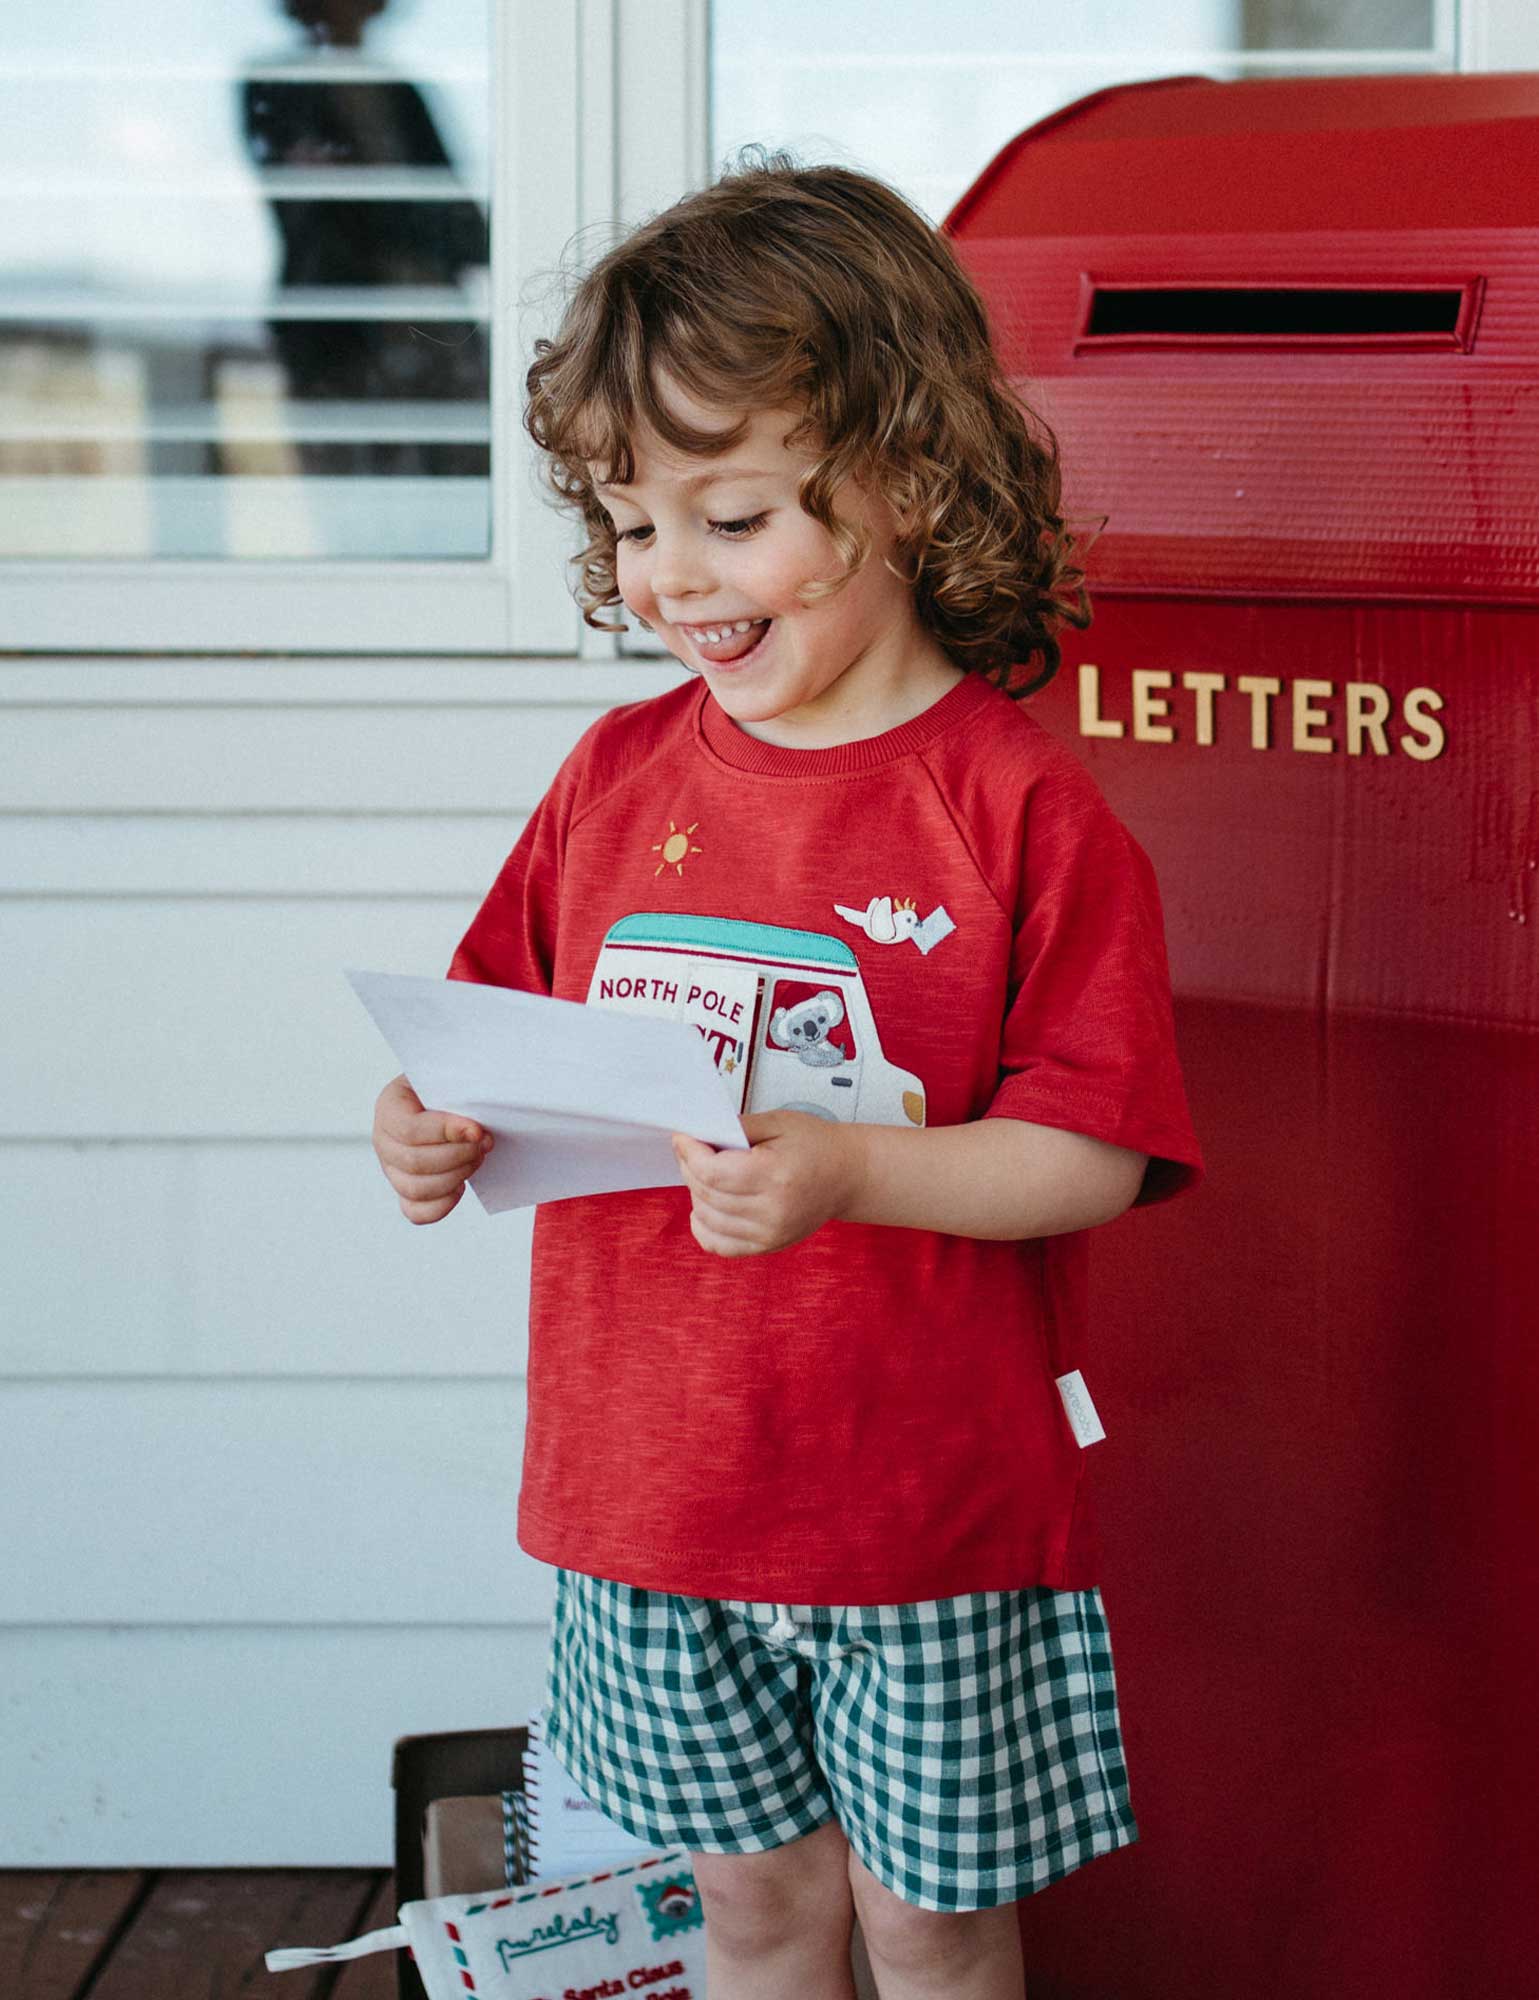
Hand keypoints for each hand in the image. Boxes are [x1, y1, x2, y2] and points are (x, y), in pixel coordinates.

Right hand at [372, 1072, 493, 1224]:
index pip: (410, 1129)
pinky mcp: (405, 1190)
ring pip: (416, 1189)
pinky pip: (416, 1212)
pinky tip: (461, 1187)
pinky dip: (441, 1205)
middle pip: (414, 1162)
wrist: (449, 1097)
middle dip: (458, 1156)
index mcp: (390, 1106)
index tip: (477, 1131)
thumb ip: (460, 1091)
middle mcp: (384, 1139)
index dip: (446, 1133)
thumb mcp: (452, 1076)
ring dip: (455, 1177)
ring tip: (476, 1159)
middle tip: (484, 1144)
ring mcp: (391, 1168)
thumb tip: (473, 1128)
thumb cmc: (452, 1085)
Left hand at [671, 1111, 861, 1257]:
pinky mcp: (767, 1246)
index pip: (712, 1172)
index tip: (682, 1137)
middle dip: (689, 1168)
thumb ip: (735, 1127)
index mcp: (775, 1175)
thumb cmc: (816, 1145)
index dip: (689, 1153)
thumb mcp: (778, 1122)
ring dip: (695, 1193)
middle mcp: (772, 1210)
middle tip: (691, 1150)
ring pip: (707, 1219)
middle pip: (706, 1194)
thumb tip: (697, 1134)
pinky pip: (719, 1244)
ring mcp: (770, 1233)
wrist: (848, 1176)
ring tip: (704, 1174)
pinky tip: (706, 1207)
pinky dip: (703, 1226)